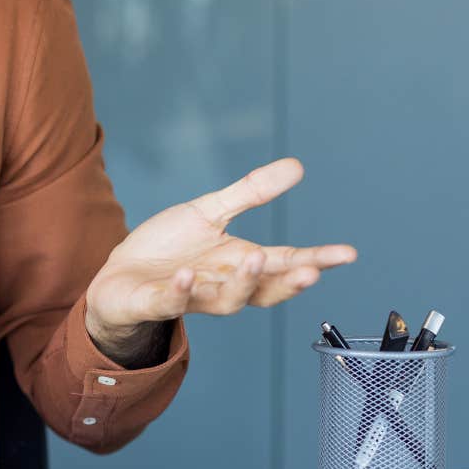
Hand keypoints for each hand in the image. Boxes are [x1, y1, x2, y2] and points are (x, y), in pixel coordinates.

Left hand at [85, 158, 356, 350]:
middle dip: (287, 281)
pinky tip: (186, 275)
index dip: (316, 259)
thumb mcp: (210, 213)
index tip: (348, 253)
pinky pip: (171, 302)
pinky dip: (181, 291)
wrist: (120, 277)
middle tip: (311, 270)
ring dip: (241, 283)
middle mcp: (222, 286)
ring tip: (254, 259)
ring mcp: (191, 298)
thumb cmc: (169, 248)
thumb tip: (297, 166)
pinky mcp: (156, 303)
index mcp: (239, 264)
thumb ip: (250, 193)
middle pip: (264, 290)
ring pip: (225, 301)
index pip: (285, 262)